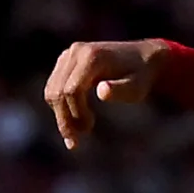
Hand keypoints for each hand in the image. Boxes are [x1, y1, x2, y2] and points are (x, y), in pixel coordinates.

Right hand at [44, 38, 165, 151]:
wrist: (141, 58)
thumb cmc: (141, 77)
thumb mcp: (137, 87)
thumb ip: (120, 90)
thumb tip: (102, 91)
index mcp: (92, 57)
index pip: (71, 90)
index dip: (76, 114)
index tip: (89, 129)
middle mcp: (76, 52)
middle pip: (57, 92)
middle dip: (64, 119)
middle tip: (77, 140)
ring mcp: (68, 55)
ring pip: (52, 91)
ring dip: (61, 116)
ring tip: (77, 134)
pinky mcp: (65, 61)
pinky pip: (54, 87)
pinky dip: (60, 108)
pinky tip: (72, 122)